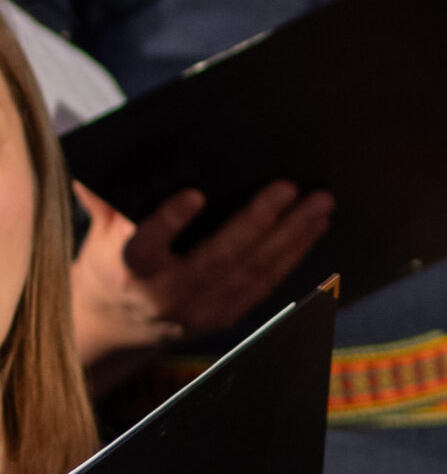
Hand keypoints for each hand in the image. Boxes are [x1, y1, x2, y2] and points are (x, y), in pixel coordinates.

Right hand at [71, 181, 332, 382]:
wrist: (117, 326)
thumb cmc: (111, 263)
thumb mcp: (99, 234)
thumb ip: (105, 198)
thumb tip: (106, 147)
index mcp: (128, 271)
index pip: (146, 247)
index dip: (169, 223)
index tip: (194, 194)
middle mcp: (166, 296)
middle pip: (217, 258)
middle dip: (257, 221)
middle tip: (289, 186)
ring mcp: (200, 310)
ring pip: (252, 271)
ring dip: (291, 235)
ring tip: (319, 202)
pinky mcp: (226, 317)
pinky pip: (265, 283)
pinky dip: (293, 253)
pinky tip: (314, 227)